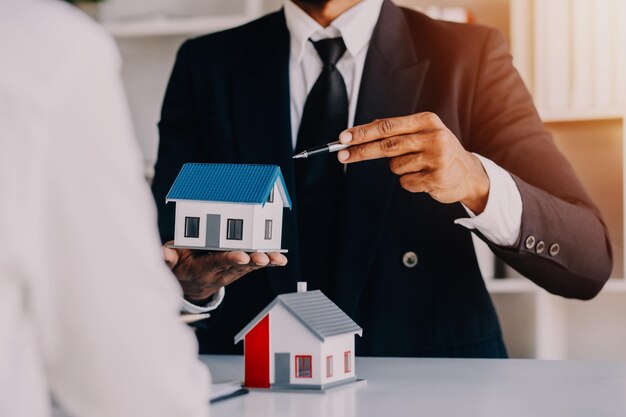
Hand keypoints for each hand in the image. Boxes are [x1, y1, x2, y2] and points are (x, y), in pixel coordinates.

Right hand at [163, 242, 287, 300]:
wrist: (191, 285)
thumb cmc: (180, 266)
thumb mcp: (169, 262)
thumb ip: (167, 257)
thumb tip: (163, 254)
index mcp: (202, 268)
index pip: (217, 263)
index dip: (229, 259)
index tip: (242, 256)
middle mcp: (220, 272)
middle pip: (237, 266)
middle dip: (251, 261)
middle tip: (263, 258)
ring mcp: (231, 272)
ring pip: (249, 266)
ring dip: (264, 262)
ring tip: (277, 259)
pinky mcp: (239, 270)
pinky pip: (254, 266)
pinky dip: (268, 262)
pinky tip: (280, 260)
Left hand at [336, 112, 489, 213]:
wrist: (469, 174)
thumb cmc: (439, 151)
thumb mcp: (422, 134)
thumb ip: (395, 131)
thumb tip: (362, 130)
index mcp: (427, 121)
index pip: (387, 126)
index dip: (363, 132)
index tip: (343, 138)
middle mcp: (433, 137)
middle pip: (387, 145)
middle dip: (361, 151)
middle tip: (341, 155)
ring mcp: (436, 158)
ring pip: (395, 167)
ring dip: (400, 170)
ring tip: (418, 167)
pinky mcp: (436, 178)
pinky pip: (405, 182)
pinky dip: (409, 182)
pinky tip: (424, 179)